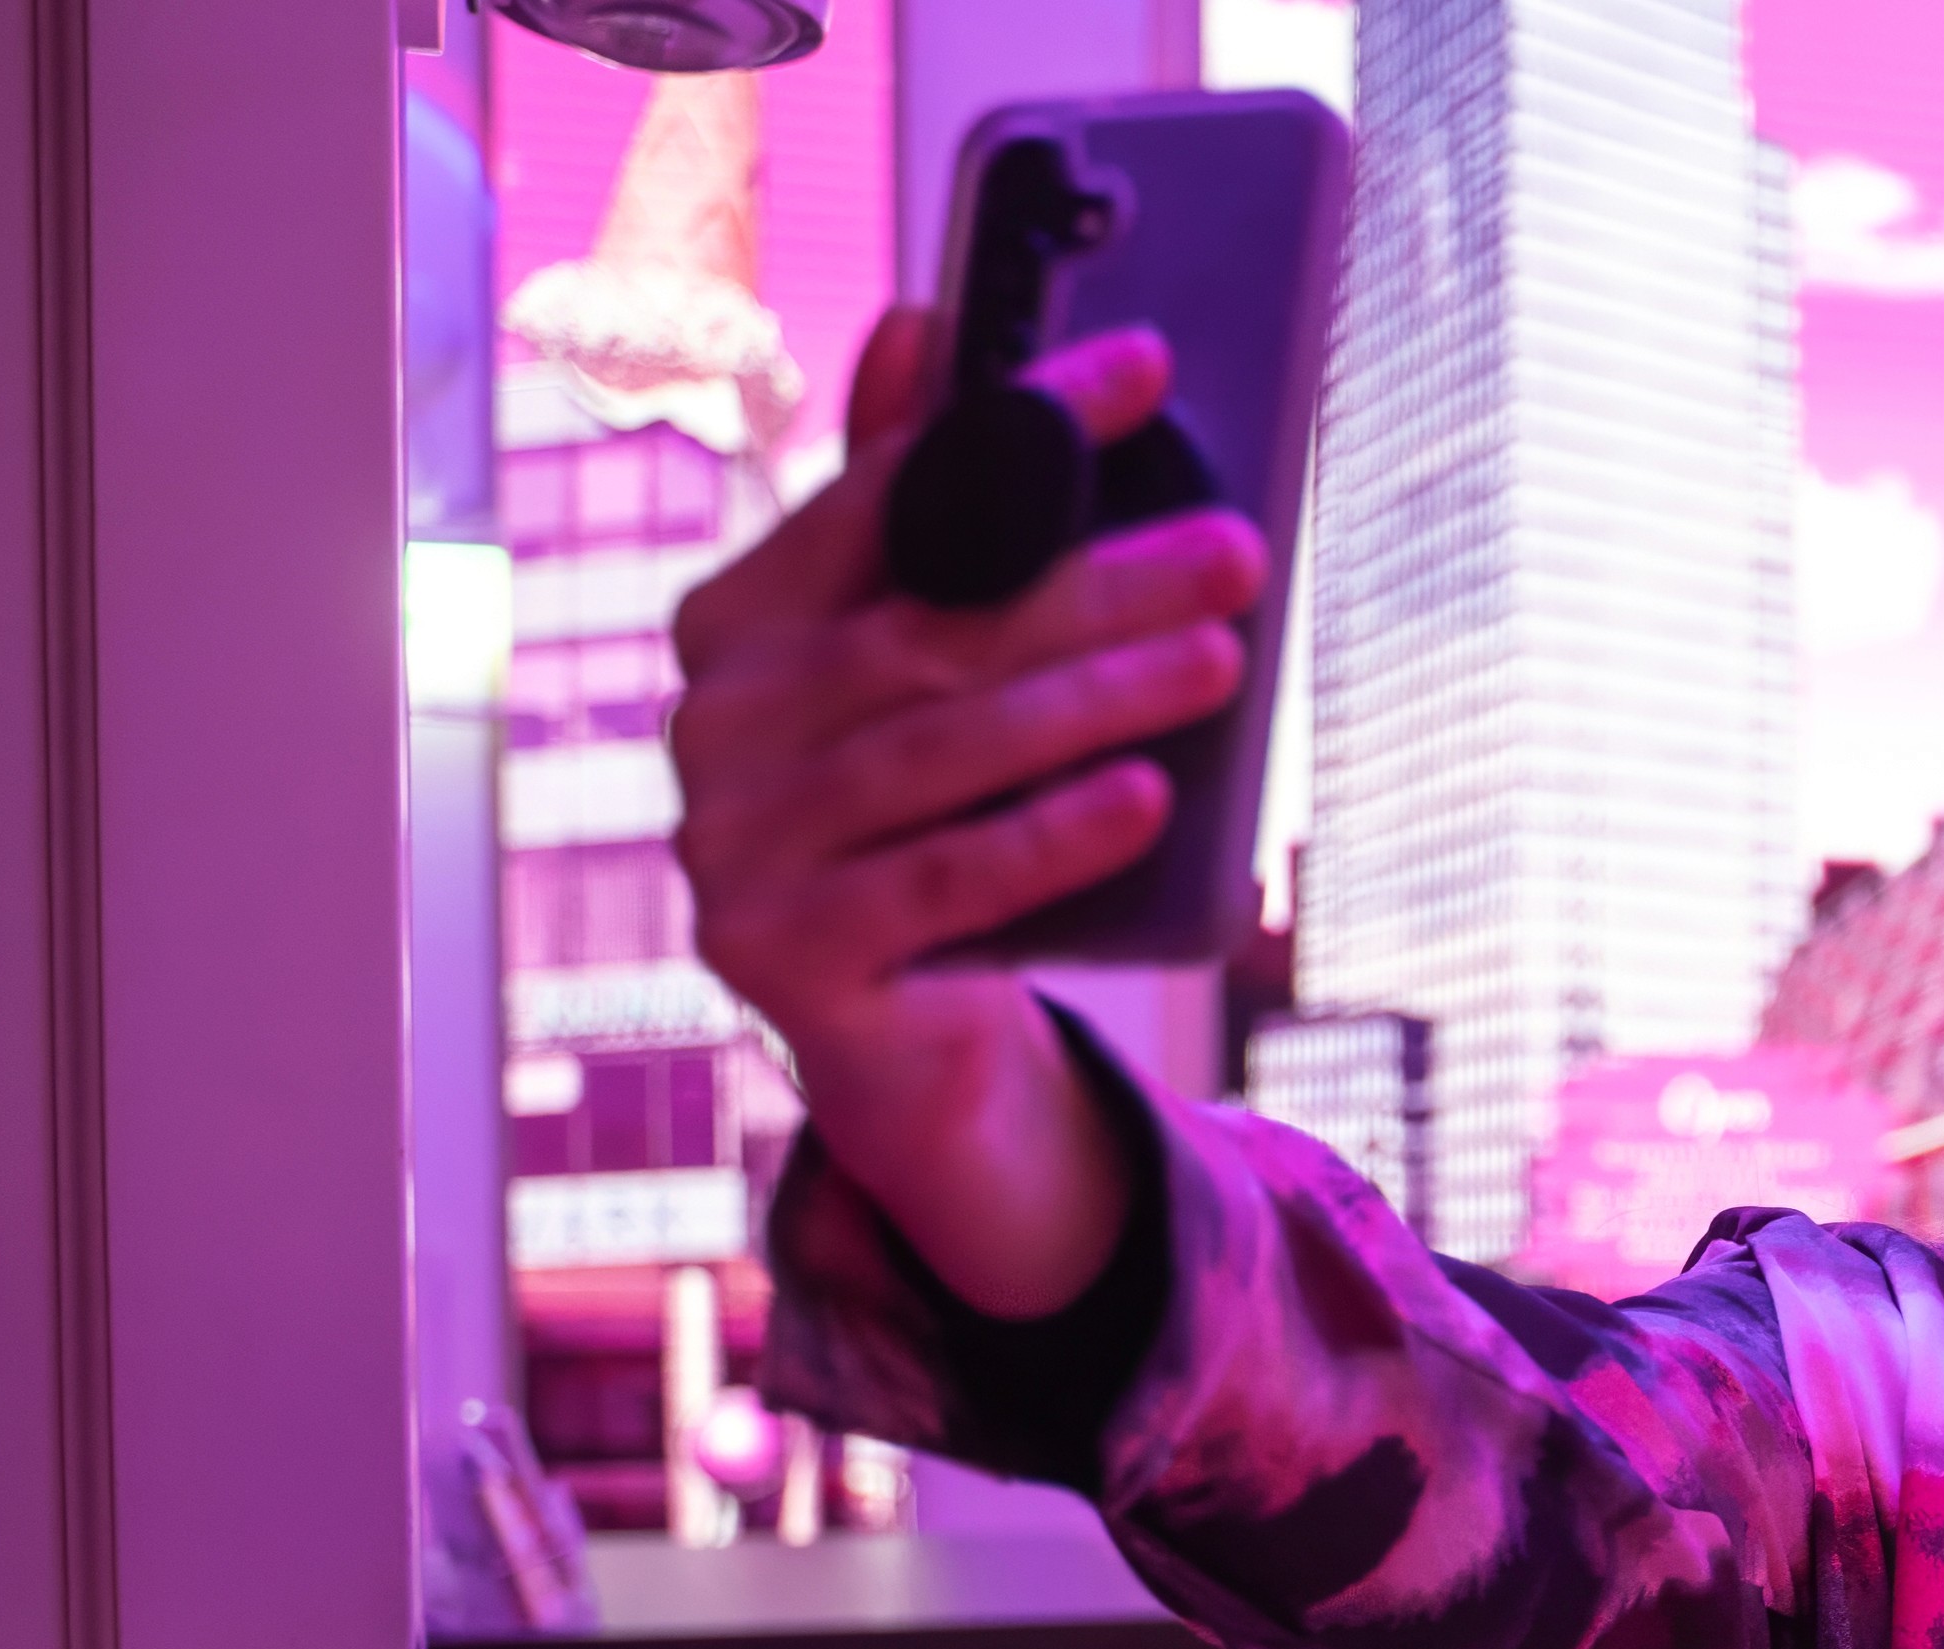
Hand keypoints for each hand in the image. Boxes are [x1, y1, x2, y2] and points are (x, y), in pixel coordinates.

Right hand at [671, 311, 1267, 1312]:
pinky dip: (1050, 836)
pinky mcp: (779, 954)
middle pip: (932, 632)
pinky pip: (940, 880)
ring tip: (1216, 663)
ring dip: (1094, 701)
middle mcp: (712, 721)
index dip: (1016, 429)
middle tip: (1231, 553)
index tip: (1142, 370)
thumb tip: (921, 321)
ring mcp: (734, 842)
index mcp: (739, 620)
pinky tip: (1145, 799)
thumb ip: (920, 509)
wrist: (897, 1031)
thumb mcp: (926, 665)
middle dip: (1096, 583)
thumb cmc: (928, 817)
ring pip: (943, 751)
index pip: (887, 496)